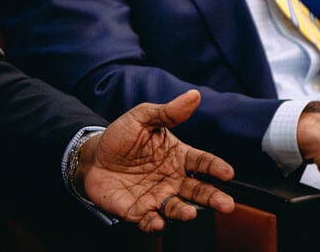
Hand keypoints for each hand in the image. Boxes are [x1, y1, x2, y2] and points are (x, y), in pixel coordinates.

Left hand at [79, 90, 234, 232]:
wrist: (93, 157)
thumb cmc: (122, 137)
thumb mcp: (142, 118)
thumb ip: (168, 112)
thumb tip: (194, 95)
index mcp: (178, 157)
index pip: (202, 162)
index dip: (215, 167)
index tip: (227, 172)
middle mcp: (173, 180)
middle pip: (198, 191)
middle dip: (213, 198)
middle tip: (226, 204)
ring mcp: (157, 197)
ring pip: (176, 209)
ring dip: (184, 213)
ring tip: (189, 213)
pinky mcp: (138, 211)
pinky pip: (149, 221)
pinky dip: (155, 224)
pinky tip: (157, 223)